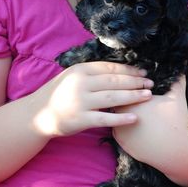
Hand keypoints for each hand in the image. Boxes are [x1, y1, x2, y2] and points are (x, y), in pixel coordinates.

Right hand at [31, 62, 153, 136]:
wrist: (37, 114)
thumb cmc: (59, 93)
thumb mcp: (72, 76)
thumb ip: (92, 73)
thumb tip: (120, 70)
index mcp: (80, 70)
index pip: (110, 68)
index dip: (129, 70)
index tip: (143, 72)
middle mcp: (81, 83)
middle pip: (115, 81)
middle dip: (135, 82)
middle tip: (150, 83)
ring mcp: (80, 101)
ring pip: (113, 97)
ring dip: (133, 96)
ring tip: (148, 96)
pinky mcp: (80, 119)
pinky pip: (104, 118)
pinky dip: (120, 118)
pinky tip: (134, 117)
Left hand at [112, 76, 187, 163]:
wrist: (175, 149)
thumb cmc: (175, 121)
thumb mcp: (177, 96)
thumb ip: (177, 79)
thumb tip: (183, 65)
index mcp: (131, 99)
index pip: (120, 88)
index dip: (127, 86)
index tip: (133, 87)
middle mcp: (120, 114)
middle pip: (114, 102)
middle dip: (120, 99)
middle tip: (128, 98)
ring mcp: (120, 130)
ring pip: (114, 117)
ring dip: (119, 114)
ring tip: (126, 111)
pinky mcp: (122, 144)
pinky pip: (118, 132)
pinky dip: (122, 128)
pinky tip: (126, 125)